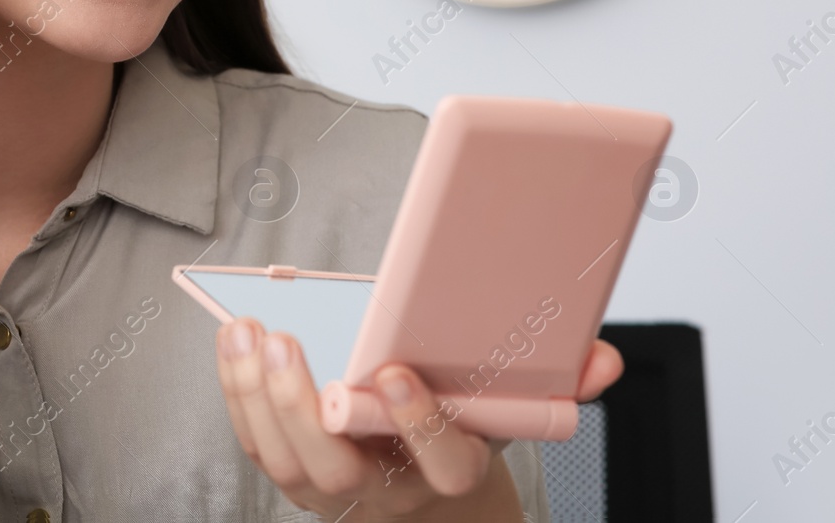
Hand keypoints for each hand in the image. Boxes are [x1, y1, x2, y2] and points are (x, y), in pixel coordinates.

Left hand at [216, 320, 623, 520]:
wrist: (434, 502)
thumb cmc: (466, 437)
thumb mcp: (516, 416)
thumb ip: (559, 387)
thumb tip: (602, 360)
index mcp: (450, 475)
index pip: (441, 461)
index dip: (419, 422)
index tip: (392, 370)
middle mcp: (387, 492)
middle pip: (334, 468)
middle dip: (301, 406)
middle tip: (284, 341)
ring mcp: (335, 492)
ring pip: (285, 460)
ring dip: (256, 394)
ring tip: (245, 332)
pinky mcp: (297, 477)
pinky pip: (258, 445)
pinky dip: (239, 395)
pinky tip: (232, 345)